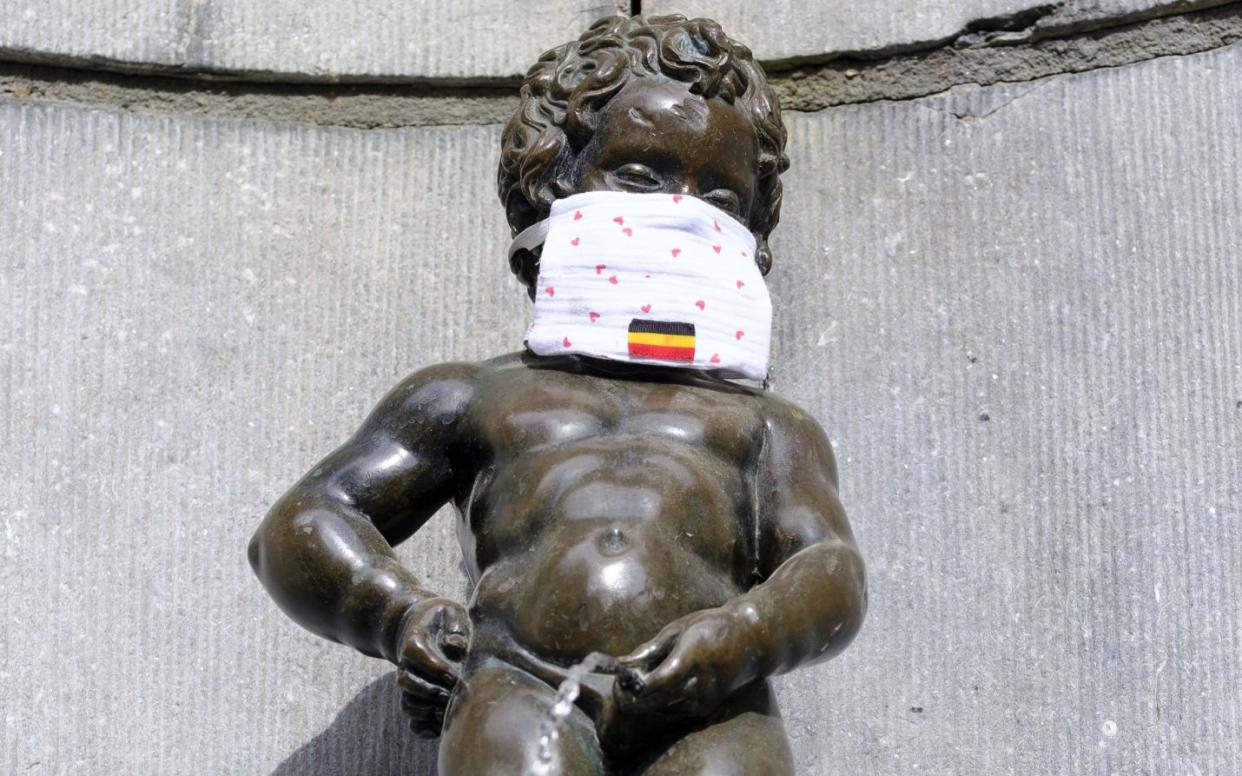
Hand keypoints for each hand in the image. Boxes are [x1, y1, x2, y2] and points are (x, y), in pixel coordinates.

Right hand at [394, 596, 470, 737]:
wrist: (421, 625)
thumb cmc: (443, 619)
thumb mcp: (451, 612)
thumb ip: (455, 624)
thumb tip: (456, 648)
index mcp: (414, 640)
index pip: (415, 654)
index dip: (435, 668)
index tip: (455, 674)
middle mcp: (405, 664)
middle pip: (406, 682)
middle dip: (431, 692)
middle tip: (456, 694)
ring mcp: (408, 682)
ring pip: (407, 703)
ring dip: (427, 709)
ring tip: (450, 709)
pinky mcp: (414, 697)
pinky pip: (412, 719)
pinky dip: (424, 726)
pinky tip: (442, 725)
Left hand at [614, 605, 761, 719]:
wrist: (752, 640)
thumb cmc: (712, 627)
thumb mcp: (679, 629)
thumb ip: (650, 649)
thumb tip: (622, 664)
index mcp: (693, 658)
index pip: (657, 683)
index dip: (633, 685)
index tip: (619, 678)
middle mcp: (701, 684)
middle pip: (655, 702)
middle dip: (632, 697)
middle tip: (619, 684)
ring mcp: (705, 700)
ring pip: (661, 708)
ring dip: (644, 699)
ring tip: (636, 680)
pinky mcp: (705, 709)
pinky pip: (673, 709)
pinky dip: (659, 701)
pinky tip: (656, 685)